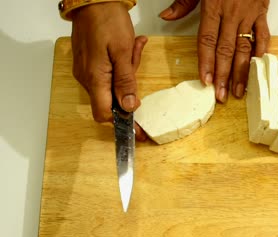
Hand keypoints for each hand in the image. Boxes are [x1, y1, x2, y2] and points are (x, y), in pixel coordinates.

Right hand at [71, 2, 147, 140]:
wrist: (93, 0)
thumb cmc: (107, 20)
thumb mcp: (123, 52)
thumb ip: (126, 82)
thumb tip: (130, 107)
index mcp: (94, 78)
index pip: (104, 114)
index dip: (122, 124)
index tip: (139, 130)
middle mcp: (87, 79)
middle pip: (111, 100)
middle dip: (128, 87)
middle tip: (134, 60)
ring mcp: (86, 71)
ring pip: (112, 85)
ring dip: (127, 72)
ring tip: (132, 48)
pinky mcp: (89, 64)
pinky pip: (108, 73)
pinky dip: (121, 65)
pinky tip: (128, 47)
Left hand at [160, 0, 270, 101]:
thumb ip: (183, 2)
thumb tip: (166, 18)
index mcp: (213, 7)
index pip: (208, 41)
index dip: (206, 62)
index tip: (205, 81)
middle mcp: (232, 14)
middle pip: (226, 50)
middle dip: (223, 75)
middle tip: (220, 96)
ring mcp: (249, 15)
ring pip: (245, 48)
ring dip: (242, 71)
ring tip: (238, 91)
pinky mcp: (262, 13)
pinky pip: (263, 36)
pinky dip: (261, 54)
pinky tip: (257, 71)